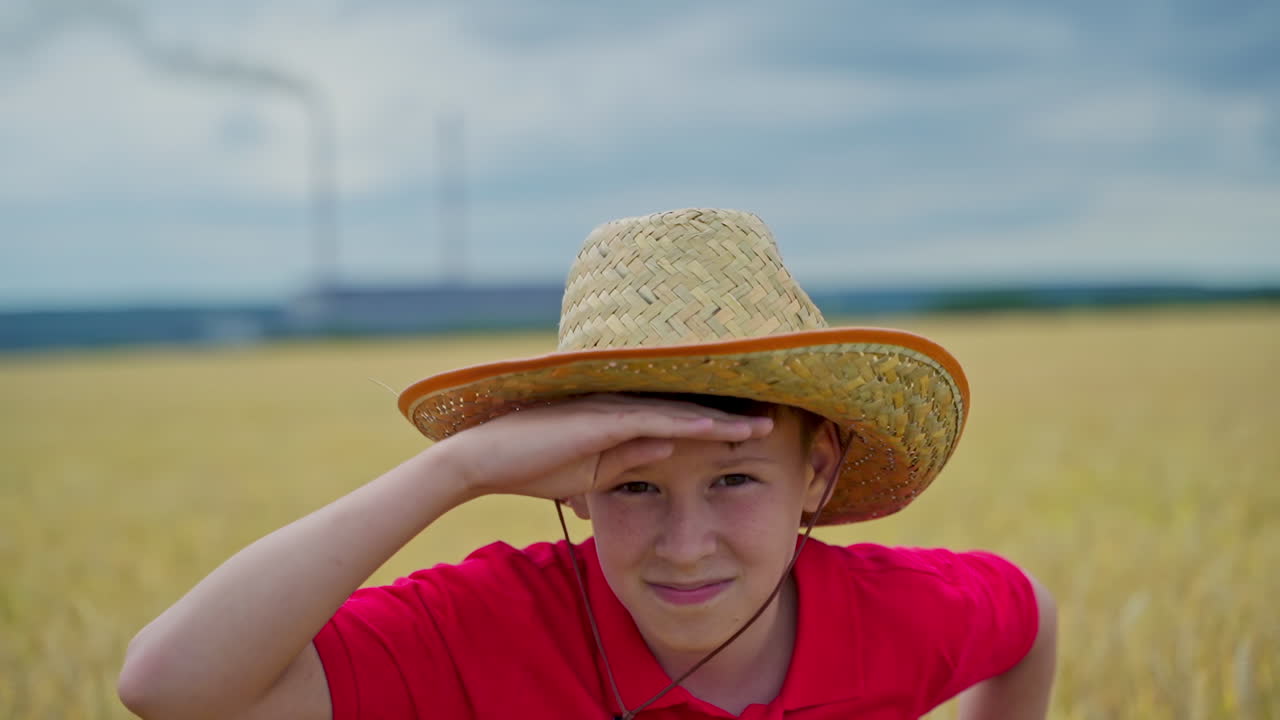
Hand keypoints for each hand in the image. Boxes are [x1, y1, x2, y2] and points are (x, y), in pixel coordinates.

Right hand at [430, 394, 774, 500]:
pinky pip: (656, 419)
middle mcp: (624, 407)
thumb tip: (663, 465)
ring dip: (724, 419)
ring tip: (764, 425)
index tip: (755, 437)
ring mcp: (614, 409)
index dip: (719, 428)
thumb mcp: (592, 475)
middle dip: (735, 418)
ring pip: (682, 411)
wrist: (484, 460)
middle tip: (778, 421)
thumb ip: (626, 465)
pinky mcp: (603, 420)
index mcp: (622, 420)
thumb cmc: (532, 467)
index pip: (681, 422)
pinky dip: (691, 423)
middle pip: (691, 411)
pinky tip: (721, 427)